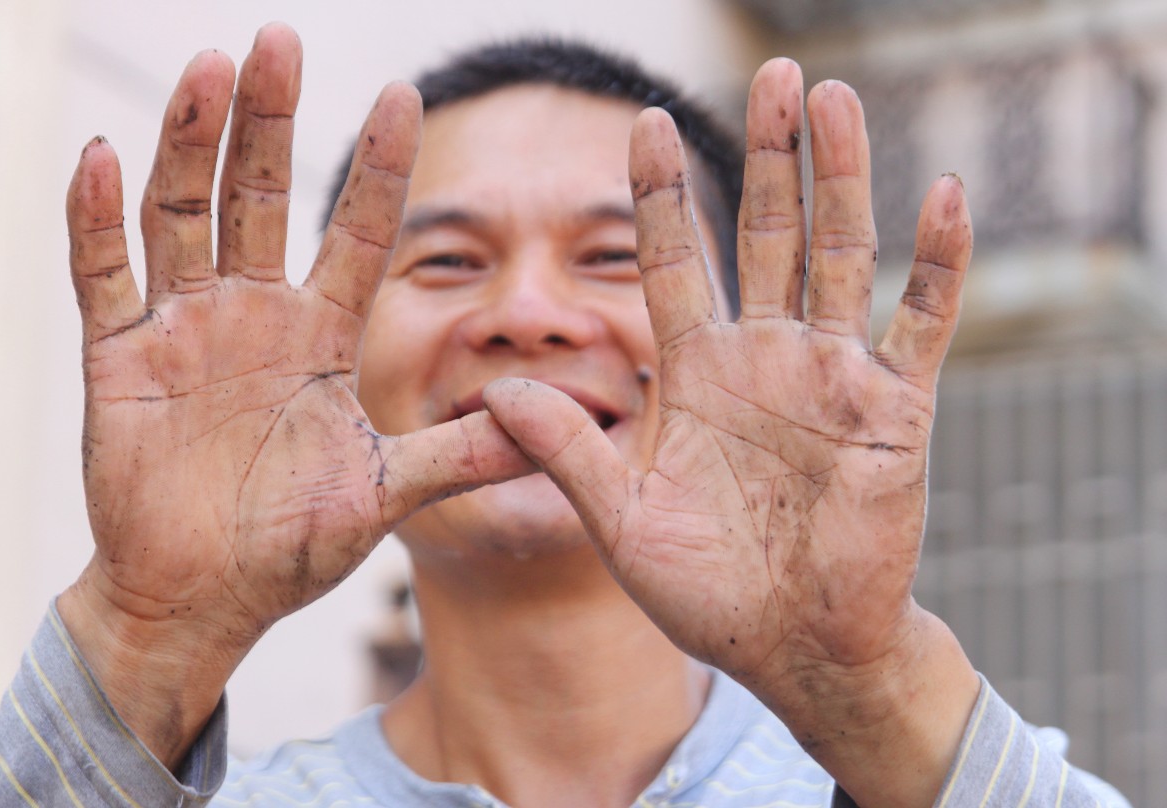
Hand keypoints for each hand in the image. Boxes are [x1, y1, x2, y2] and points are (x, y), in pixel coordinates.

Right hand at [58, 24, 529, 765]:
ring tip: (211, 69)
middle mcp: (253, 317)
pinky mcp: (119, 361)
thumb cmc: (293, 545)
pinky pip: (103, 277)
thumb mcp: (389, 490)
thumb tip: (554, 426)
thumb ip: (464, 453)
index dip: (376, 168)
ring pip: (182, 215)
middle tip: (281, 39)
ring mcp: (183, 331)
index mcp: (319, 337)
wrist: (205, 601)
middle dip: (269, 122)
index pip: (355, 233)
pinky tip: (102, 156)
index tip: (405, 95)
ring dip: (190, 144)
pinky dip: (97, 219)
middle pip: (258, 198)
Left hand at [484, 58, 978, 805]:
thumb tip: (496, 391)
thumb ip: (565, 452)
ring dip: (838, 177)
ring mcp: (832, 375)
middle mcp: (764, 356)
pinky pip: (921, 323)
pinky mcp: (893, 408)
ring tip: (831, 97)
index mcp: (695, 372)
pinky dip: (938, 263)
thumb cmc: (705, 592)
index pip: (673, 260)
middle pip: (765, 233)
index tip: (638, 123)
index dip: (657, 195)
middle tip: (772, 72)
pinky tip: (944, 195)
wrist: (791, 648)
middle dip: (766, 155)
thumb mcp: (620, 518)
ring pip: (840, 254)